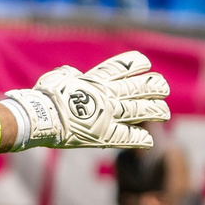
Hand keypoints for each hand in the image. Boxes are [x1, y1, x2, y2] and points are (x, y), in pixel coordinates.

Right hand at [0, 51, 173, 149]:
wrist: (39, 116)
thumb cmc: (44, 97)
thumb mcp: (57, 78)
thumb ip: (68, 75)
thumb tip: (71, 73)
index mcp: (96, 80)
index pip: (122, 67)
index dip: (137, 64)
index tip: (146, 64)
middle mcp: (107, 95)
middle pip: (139, 88)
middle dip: (154, 87)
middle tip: (163, 87)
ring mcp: (108, 115)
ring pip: (140, 111)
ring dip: (155, 110)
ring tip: (165, 112)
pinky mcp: (104, 135)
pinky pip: (128, 137)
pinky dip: (140, 138)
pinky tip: (150, 140)